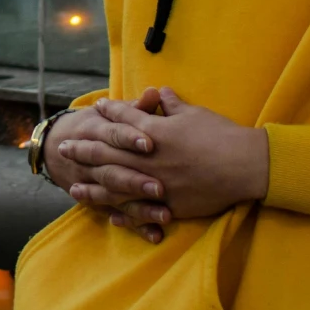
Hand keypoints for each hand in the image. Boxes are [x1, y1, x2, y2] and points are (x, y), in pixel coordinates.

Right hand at [42, 98, 172, 241]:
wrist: (56, 144)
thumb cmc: (96, 124)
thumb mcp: (109, 113)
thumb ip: (134, 108)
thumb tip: (155, 92)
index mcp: (95, 130)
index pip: (112, 134)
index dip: (128, 138)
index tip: (149, 143)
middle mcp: (91, 159)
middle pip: (112, 170)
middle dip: (134, 180)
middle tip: (160, 188)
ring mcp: (93, 183)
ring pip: (114, 197)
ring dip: (139, 208)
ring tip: (164, 215)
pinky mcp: (99, 202)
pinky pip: (117, 215)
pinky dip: (135, 226)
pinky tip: (154, 235)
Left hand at [54, 87, 270, 239]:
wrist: (245, 166)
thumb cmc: (221, 135)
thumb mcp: (194, 113)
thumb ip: (172, 104)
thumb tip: (159, 92)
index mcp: (154, 133)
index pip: (124, 120)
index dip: (108, 113)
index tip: (93, 108)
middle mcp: (149, 159)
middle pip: (109, 155)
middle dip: (84, 151)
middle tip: (64, 149)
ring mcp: (157, 184)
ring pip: (117, 188)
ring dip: (93, 188)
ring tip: (72, 189)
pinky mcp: (170, 205)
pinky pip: (139, 212)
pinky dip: (122, 214)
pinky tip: (108, 216)